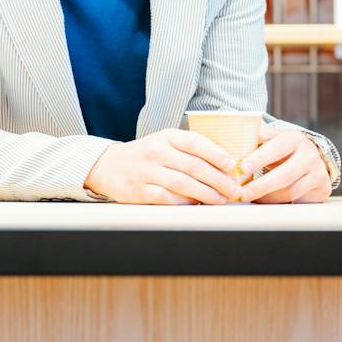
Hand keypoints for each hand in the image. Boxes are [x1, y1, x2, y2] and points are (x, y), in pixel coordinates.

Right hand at [85, 128, 242, 204]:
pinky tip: (196, 204)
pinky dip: (184, 202)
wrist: (107, 166)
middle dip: (218, 179)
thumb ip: (190, 150)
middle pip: (194, 166)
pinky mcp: (138, 190)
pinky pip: (167, 198)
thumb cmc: (146, 155)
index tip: (233, 165)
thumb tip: (224, 166)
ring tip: (221, 199)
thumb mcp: (165, 143)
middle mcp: (156, 151)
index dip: (217, 154)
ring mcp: (146, 171)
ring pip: (183, 183)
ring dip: (206, 193)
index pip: (196, 142)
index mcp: (167, 137)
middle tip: (233, 188)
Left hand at [238, 125, 336, 202]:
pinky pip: (295, 199)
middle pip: (284, 175)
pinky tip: (264, 199)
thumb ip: (255, 137)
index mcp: (294, 138)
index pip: (276, 148)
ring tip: (249, 196)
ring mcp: (318, 172)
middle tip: (241, 192)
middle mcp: (309, 154)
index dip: (259, 158)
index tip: (243, 168)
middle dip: (260, 186)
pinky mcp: (322, 187)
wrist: (311, 159)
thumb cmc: (283, 150)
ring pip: (289, 191)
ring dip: (266, 197)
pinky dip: (276, 201)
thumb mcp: (272, 139)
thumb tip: (233, 135)